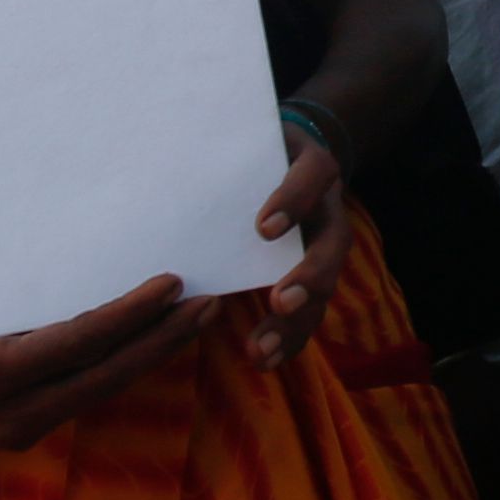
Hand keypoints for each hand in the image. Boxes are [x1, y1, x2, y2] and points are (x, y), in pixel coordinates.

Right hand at [0, 278, 203, 456]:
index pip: (75, 344)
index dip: (130, 315)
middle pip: (102, 376)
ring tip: (193, 317)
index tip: (173, 284)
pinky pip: (79, 396)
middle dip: (161, 341)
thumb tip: (65, 242)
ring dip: (148, 354)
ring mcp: (9, 432)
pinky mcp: (17, 434)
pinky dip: (116, 367)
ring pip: (97, 391)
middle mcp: (0, 415)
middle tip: (210, 302)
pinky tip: (146, 341)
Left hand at [236, 134, 359, 370]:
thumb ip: (227, 150)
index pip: (312, 176)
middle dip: (310, 276)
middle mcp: (327, 209)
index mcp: (313, 167)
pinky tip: (263, 360)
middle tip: (282, 301)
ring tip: (262, 349)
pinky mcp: (310, 274)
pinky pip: (308, 311)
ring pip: (324, 287)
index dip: (294, 200)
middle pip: (332, 243)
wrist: (289, 157)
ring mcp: (322, 246)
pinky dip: (288, 338)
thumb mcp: (251, 140)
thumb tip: (167, 159)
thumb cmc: (256, 150)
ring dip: (296, 322)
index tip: (264, 228)